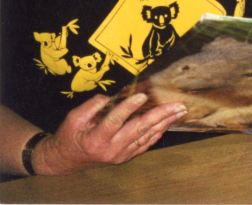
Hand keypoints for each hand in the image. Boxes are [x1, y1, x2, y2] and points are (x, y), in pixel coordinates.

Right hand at [32, 94, 186, 174]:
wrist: (65, 160)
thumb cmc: (69, 136)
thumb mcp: (73, 118)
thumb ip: (91, 106)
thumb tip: (109, 96)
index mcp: (96, 138)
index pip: (115, 121)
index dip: (128, 108)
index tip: (142, 95)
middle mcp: (111, 149)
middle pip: (139, 129)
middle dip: (161, 115)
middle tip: (178, 105)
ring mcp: (120, 155)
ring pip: (146, 136)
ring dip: (165, 123)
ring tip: (180, 111)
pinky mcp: (125, 157)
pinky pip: (145, 144)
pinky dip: (157, 134)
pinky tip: (168, 124)